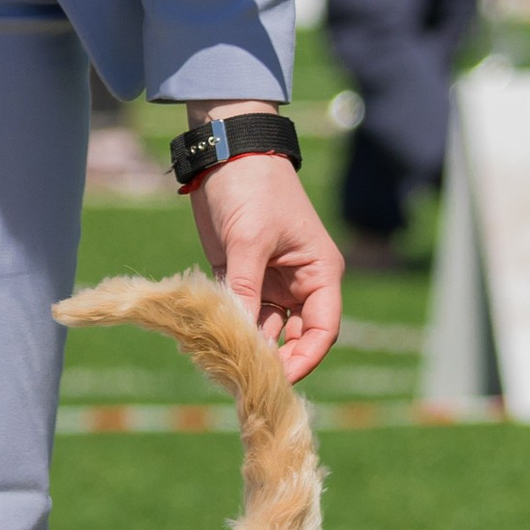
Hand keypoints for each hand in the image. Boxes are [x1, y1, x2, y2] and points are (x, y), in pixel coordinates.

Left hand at [187, 151, 342, 380]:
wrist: (224, 152)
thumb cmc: (251, 187)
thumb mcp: (249, 237)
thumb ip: (245, 286)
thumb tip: (238, 335)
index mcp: (319, 273)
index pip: (323, 330)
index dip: (305, 358)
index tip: (276, 377)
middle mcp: (298, 283)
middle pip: (293, 336)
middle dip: (272, 357)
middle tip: (242, 377)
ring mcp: (268, 281)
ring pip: (263, 328)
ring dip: (245, 343)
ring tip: (220, 359)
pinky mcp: (240, 276)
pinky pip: (238, 312)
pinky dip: (226, 326)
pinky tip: (206, 339)